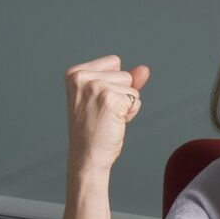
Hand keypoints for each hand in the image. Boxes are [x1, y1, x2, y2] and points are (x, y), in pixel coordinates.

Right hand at [64, 55, 149, 174]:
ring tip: (107, 118)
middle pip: (125, 73)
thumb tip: (145, 69)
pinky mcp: (110, 100)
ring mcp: (95, 87)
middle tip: (102, 113)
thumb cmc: (94, 128)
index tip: (97, 102)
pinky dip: (131, 112)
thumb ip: (125, 80)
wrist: (87, 156)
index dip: (114, 83)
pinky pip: (136, 99)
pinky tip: (114, 123)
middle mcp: (81, 77)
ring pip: (132, 86)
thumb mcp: (105, 97)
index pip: (114, 62)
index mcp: (74, 73)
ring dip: (126, 104)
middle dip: (121, 94)